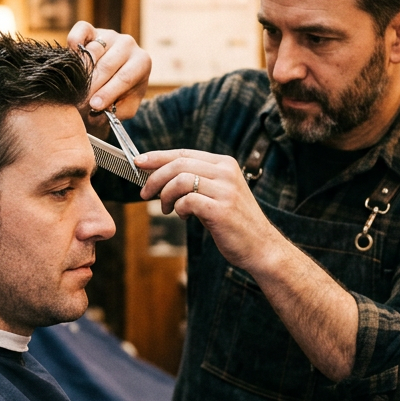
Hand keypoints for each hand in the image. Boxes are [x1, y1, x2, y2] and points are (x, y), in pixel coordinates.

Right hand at [67, 22, 150, 121]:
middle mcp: (128, 44)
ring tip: (73, 89)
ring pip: (93, 52)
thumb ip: (117, 111)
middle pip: (107, 66)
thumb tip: (101, 110)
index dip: (108, 93)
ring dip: (81, 72)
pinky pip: (81, 31)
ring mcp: (109, 34)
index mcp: (142, 62)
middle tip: (79, 103)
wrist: (106, 82)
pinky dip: (74, 44)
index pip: (124, 78)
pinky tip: (70, 61)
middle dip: (92, 87)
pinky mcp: (91, 29)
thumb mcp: (123, 109)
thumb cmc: (118, 97)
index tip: (94, 106)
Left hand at [136, 148, 280, 272]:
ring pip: (180, 180)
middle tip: (145, 193)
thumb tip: (159, 176)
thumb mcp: (218, 194)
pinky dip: (178, 209)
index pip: (184, 153)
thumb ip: (196, 181)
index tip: (139, 162)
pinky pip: (188, 201)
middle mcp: (226, 172)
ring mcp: (225, 190)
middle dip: (155, 178)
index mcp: (225, 164)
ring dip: (165, 195)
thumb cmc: (234, 222)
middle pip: (179, 164)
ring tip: (166, 209)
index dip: (158, 156)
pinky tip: (183, 216)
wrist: (261, 247)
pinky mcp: (221, 209)